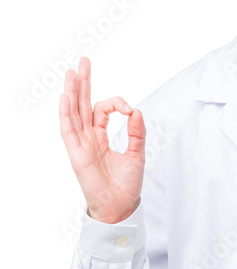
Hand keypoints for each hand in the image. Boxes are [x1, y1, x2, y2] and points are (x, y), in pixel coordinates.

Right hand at [59, 56, 145, 223]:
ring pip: (73, 112)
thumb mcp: (137, 154)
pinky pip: (68, 130)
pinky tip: (66, 97)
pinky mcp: (77, 153)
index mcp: (101, 137)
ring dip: (72, 92)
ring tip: (72, 73)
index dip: (116, 103)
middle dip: (83, 83)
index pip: (102, 110)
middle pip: (82, 104)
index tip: (129, 110)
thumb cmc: (126, 185)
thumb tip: (136, 111)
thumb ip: (137, 132)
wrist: (121, 206)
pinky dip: (67, 113)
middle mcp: (88, 137)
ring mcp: (81, 144)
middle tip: (83, 62)